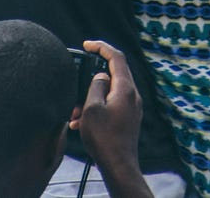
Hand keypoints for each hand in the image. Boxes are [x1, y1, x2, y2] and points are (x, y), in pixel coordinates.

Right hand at [75, 40, 141, 172]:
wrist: (118, 165)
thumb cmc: (104, 138)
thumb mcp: (92, 108)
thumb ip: (95, 86)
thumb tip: (100, 76)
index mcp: (125, 88)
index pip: (116, 57)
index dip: (101, 47)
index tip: (87, 44)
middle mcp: (132, 95)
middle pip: (114, 73)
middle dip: (91, 78)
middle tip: (77, 84)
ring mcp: (132, 107)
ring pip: (110, 91)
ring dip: (91, 97)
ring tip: (76, 113)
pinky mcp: (129, 118)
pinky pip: (112, 105)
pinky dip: (97, 108)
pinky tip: (82, 122)